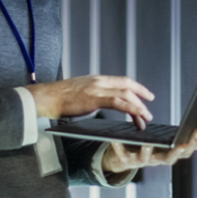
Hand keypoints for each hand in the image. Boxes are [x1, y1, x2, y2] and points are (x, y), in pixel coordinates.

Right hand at [26, 75, 154, 125]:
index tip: (145, 94)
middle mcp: (99, 81)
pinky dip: (131, 108)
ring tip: (145, 118)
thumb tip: (100, 103)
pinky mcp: (94, 98)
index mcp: (97, 80)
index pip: (122, 81)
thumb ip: (93, 96)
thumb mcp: (81, 93)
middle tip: (149, 110)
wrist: (47, 97)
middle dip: (142, 97)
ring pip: (125, 94)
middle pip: (127, 86)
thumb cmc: (59, 98)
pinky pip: (118, 103)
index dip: (136, 87)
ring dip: (138, 107)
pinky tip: (137, 114)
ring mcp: (97, 89)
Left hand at [101, 129, 196, 174]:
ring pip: (145, 158)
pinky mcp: (124, 159)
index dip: (192, 144)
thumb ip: (187, 144)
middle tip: (181, 143)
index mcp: (167, 155)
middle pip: (168, 159)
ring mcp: (139, 161)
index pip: (184, 152)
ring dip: (147, 151)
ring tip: (148, 143)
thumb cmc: (149, 148)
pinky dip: (118, 147)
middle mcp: (155, 160)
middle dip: (175, 152)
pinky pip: (122, 154)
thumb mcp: (168, 146)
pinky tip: (116, 139)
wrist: (123, 159)